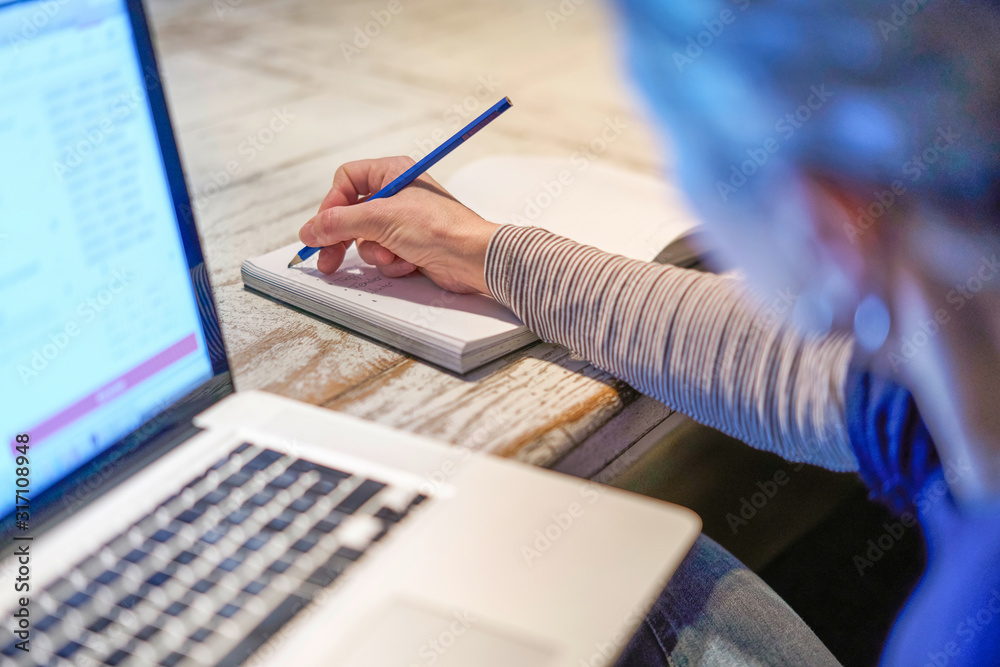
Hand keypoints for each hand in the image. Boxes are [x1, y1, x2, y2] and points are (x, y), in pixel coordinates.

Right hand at [299, 156, 499, 293]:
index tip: (322, 229)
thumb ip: (339, 224)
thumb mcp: (380, 220)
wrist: (472, 258)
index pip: (346, 181)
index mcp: (391, 172)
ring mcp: (403, 220)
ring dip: (376, 253)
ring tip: (393, 257)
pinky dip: (392, 263)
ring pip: (366, 239)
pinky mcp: (410, 244)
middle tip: (327, 262)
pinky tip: (409, 263)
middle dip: (343, 239)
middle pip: (351, 214)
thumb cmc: (436, 228)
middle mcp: (396, 192)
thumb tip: (309, 231)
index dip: (331, 205)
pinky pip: (383, 254)